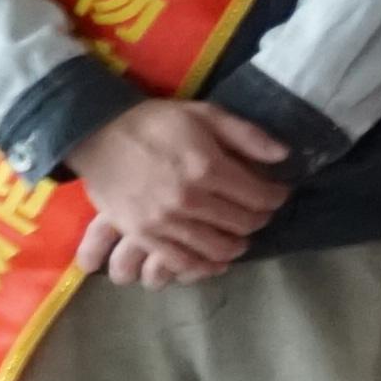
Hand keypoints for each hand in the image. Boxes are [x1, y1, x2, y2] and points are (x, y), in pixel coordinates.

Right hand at [65, 96, 291, 282]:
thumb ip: (247, 135)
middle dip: (260, 219)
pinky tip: (214, 260)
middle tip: (260, 212)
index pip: (259, 196)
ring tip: (240, 236)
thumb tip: (285, 156)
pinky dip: (204, 266)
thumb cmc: (154, 121)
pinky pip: (181, 261)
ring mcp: (164, 221)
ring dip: (236, 245)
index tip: (278, 193)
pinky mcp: (142, 235)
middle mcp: (189, 199)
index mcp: (208, 167)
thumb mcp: (204, 114)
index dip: (276, 197)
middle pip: (243, 224)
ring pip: (217, 248)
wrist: (95, 133)